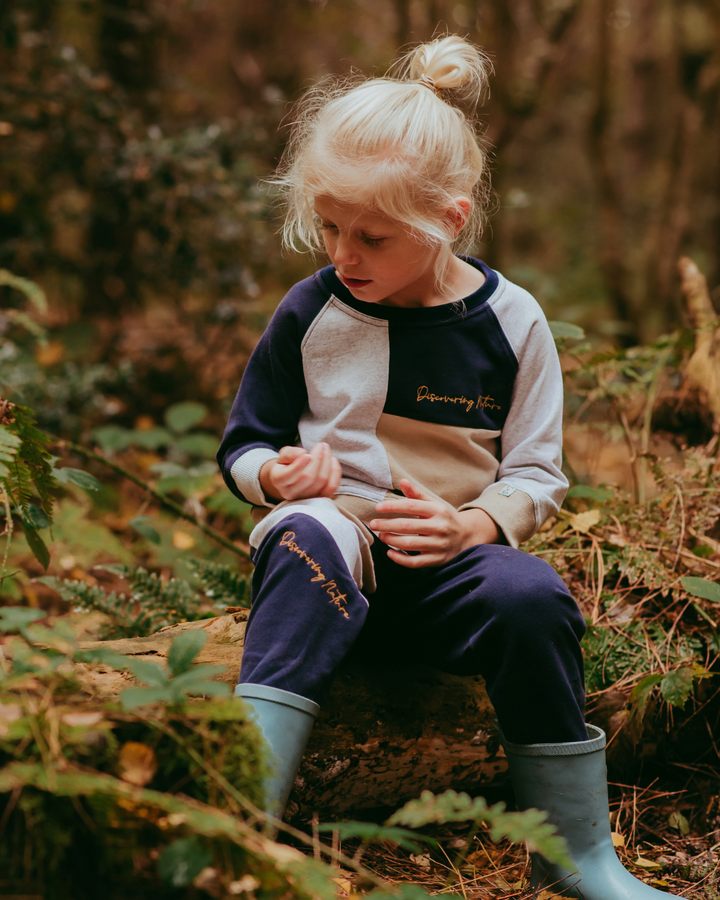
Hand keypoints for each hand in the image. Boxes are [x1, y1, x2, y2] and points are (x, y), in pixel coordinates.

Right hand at [259, 442, 341, 501]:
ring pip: (321, 482)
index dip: (299, 465)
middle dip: (318, 459)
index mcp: (279, 481)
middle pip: (308, 477)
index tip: (306, 453)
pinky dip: (335, 472)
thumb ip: (290, 453)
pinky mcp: (320, 499)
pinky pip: (331, 487)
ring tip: (326, 449)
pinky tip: (333, 460)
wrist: (291, 481)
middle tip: (321, 445)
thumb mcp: (283, 456)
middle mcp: (291, 493)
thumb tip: (302, 453)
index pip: (288, 476)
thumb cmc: (286, 465)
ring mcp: (306, 498)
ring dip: (327, 463)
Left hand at [368, 479, 498, 567]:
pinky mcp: (438, 559)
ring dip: (392, 540)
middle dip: (387, 525)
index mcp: (438, 510)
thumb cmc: (444, 518)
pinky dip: (401, 559)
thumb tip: (402, 481)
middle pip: (408, 526)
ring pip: (410, 544)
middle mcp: (440, 527)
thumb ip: (417, 495)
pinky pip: (416, 562)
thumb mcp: (434, 504)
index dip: (393, 506)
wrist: (467, 536)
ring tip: (381, 536)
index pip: (411, 506)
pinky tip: (390, 553)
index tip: (378, 508)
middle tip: (372, 524)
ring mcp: (439, 544)